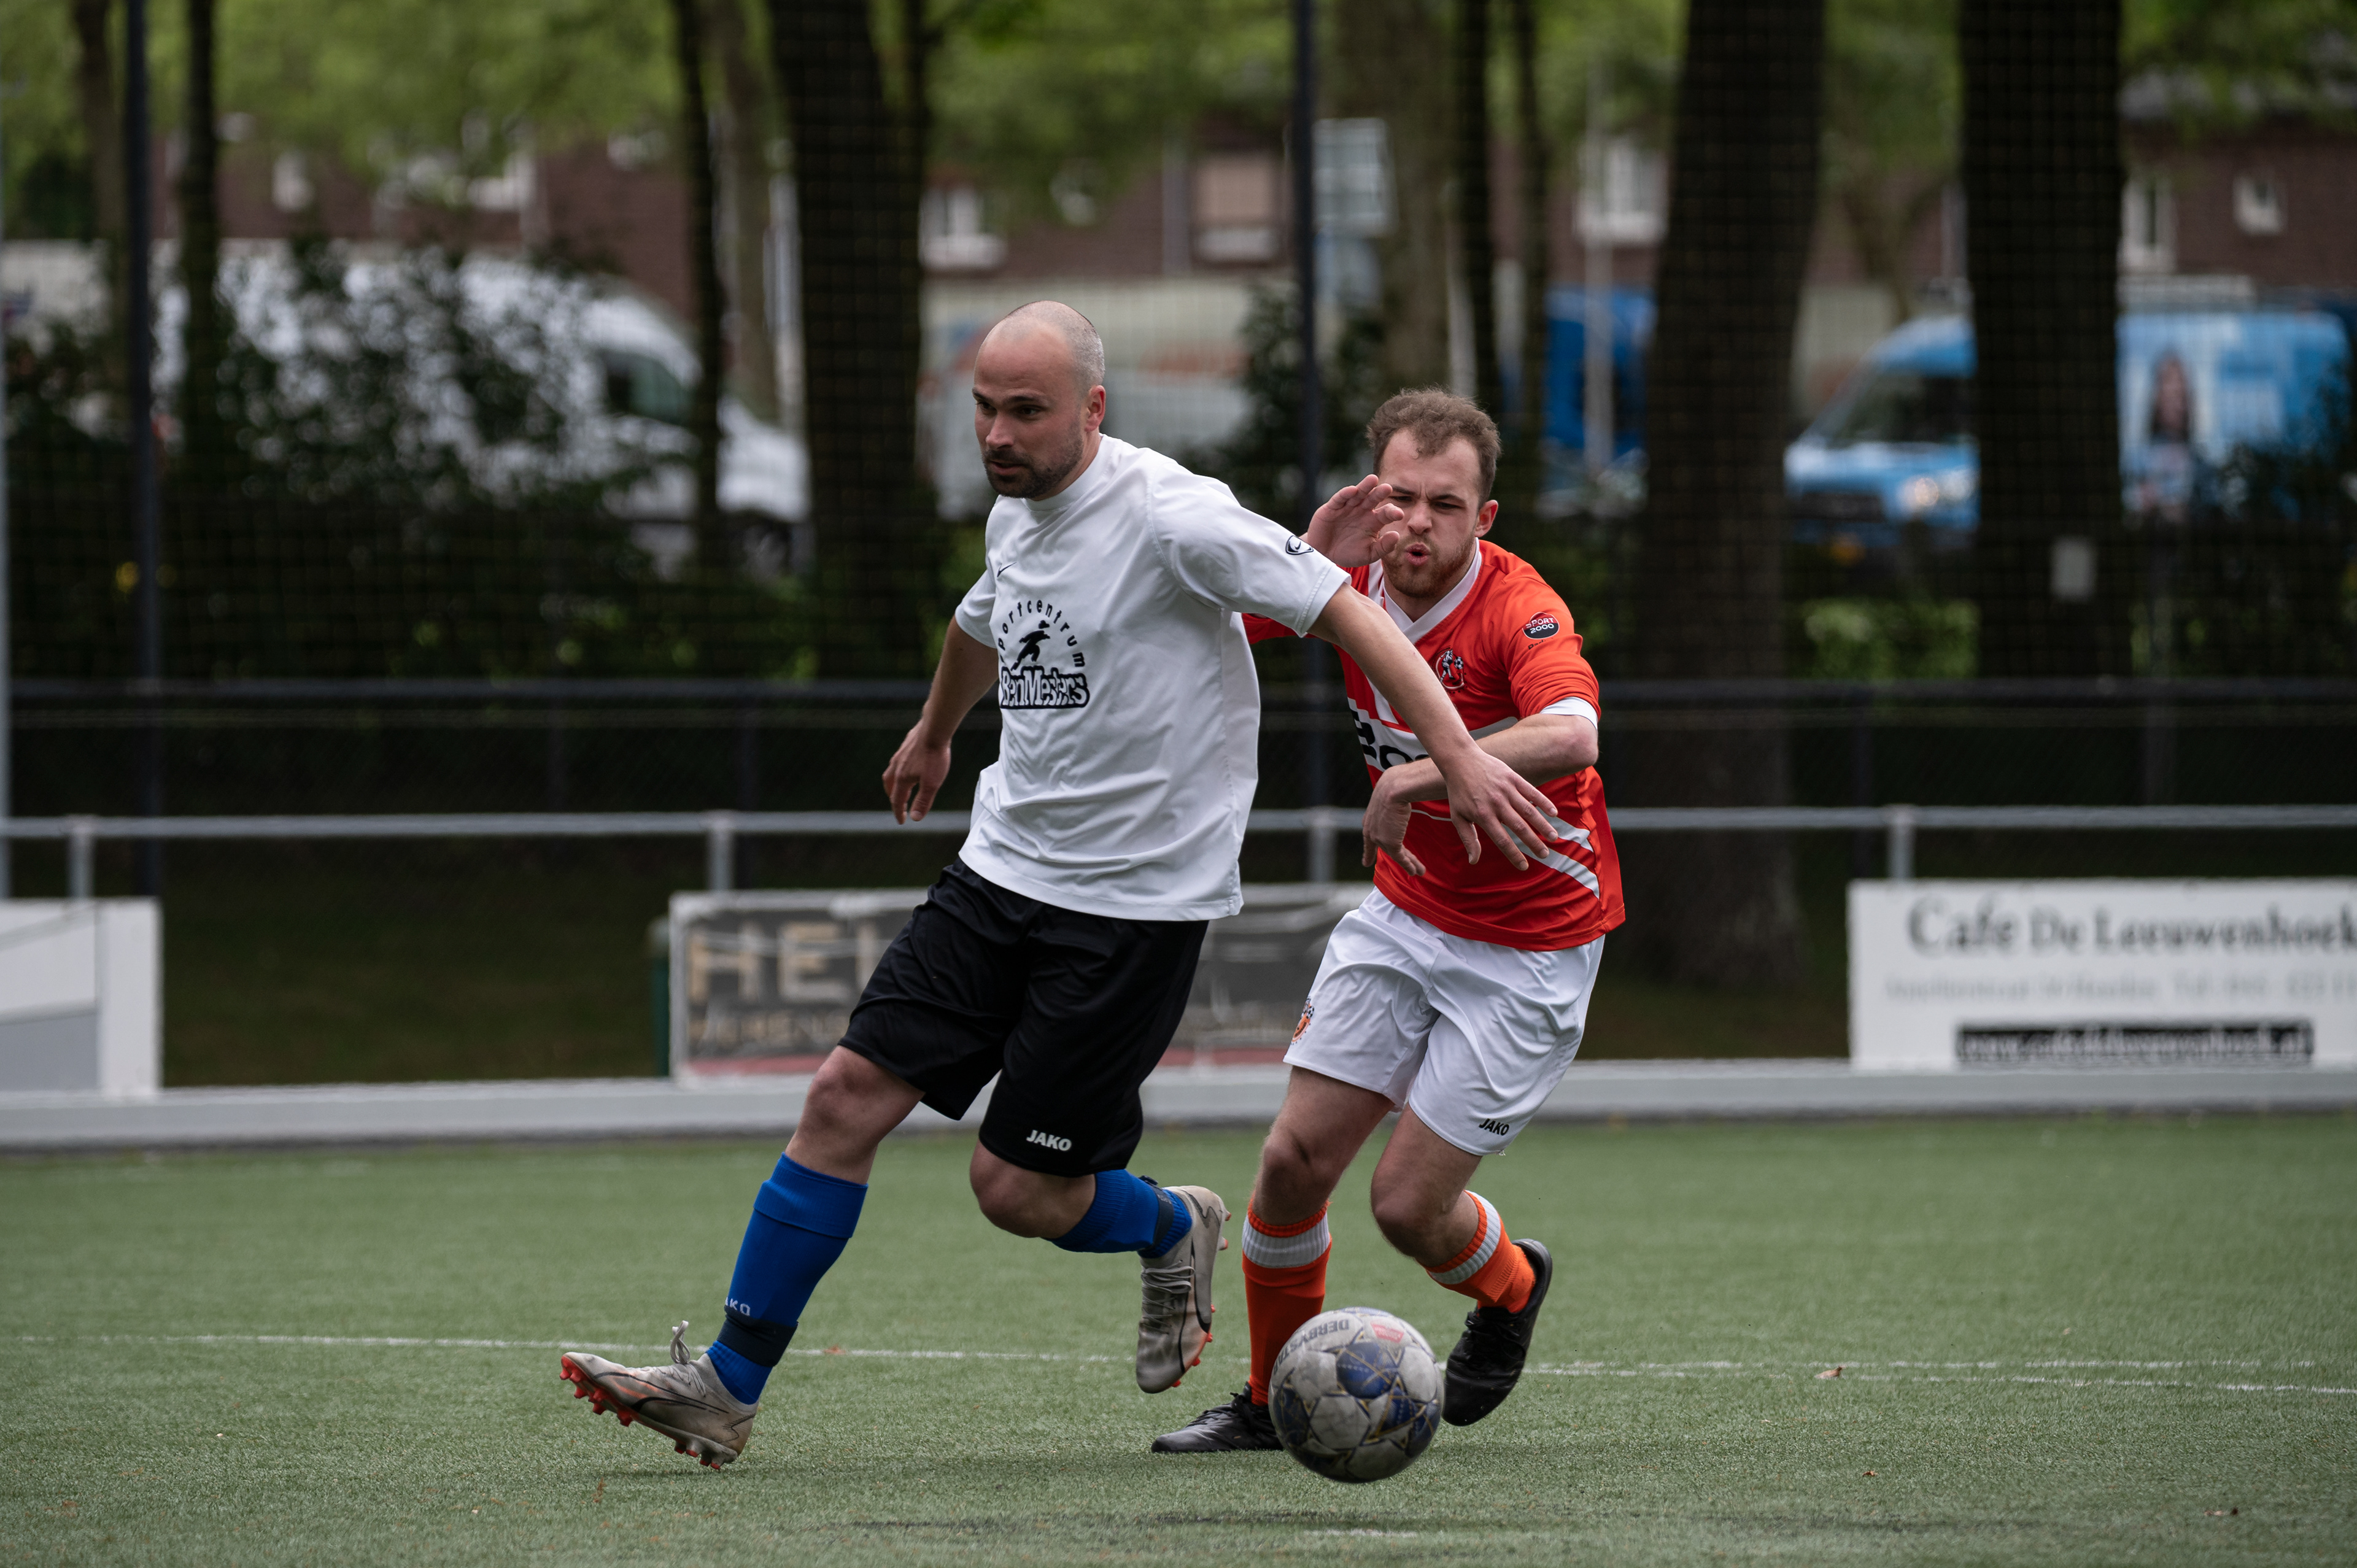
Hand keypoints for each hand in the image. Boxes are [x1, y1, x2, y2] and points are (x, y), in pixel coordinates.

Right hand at [881, 725, 952, 823]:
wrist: (934, 730)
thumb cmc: (934, 756)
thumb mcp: (932, 783)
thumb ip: (923, 801)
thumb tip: (915, 818)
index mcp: (902, 778)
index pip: (897, 800)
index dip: (899, 812)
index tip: (902, 821)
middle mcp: (897, 767)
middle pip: (890, 786)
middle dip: (894, 798)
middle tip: (899, 805)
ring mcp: (900, 755)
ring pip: (892, 773)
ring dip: (894, 784)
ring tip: (900, 787)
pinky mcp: (906, 746)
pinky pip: (898, 761)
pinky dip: (900, 770)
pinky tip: (908, 766)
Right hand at [1306, 475, 1404, 566]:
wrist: (1324, 555)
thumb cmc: (1349, 553)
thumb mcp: (1369, 554)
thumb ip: (1383, 547)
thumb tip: (1396, 535)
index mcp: (1374, 521)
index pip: (1386, 513)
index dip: (1393, 512)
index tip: (1399, 515)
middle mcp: (1362, 511)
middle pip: (1373, 499)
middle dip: (1380, 493)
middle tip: (1388, 488)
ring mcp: (1348, 508)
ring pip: (1358, 494)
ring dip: (1365, 487)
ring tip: (1373, 479)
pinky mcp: (1332, 508)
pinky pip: (1340, 499)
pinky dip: (1345, 494)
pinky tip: (1353, 490)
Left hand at [1360, 773, 1426, 875]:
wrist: (1394, 788)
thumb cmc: (1394, 786)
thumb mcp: (1388, 797)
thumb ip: (1391, 805)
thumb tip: (1401, 797)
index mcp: (1369, 820)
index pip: (1368, 840)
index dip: (1368, 852)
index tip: (1366, 862)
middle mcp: (1372, 831)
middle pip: (1387, 849)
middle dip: (1400, 860)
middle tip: (1407, 869)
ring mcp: (1380, 838)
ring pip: (1396, 855)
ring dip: (1410, 864)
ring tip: (1419, 872)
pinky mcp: (1390, 843)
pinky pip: (1401, 858)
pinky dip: (1409, 865)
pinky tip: (1416, 871)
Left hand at [1438, 748, 1561, 871]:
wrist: (1460, 761)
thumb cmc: (1458, 792)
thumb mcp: (1457, 817)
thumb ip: (1468, 838)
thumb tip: (1474, 861)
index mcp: (1483, 815)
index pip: (1502, 840)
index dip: (1514, 855)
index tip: (1524, 866)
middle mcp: (1496, 803)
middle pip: (1519, 827)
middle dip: (1533, 843)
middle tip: (1545, 855)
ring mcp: (1506, 790)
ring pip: (1529, 810)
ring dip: (1542, 825)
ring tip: (1553, 837)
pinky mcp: (1512, 777)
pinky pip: (1531, 791)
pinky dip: (1543, 802)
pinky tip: (1553, 813)